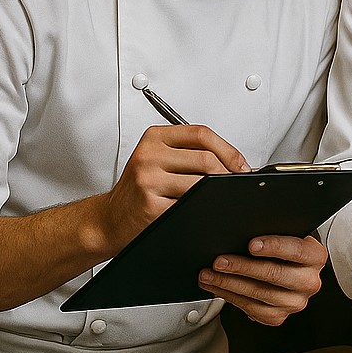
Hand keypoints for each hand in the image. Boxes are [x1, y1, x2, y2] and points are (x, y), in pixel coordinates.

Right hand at [97, 124, 248, 252]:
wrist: (110, 218)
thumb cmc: (139, 189)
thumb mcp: (158, 159)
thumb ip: (190, 153)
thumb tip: (235, 162)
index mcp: (154, 138)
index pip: (202, 134)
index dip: (229, 150)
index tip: (241, 165)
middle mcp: (149, 155)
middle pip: (206, 159)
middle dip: (229, 174)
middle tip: (235, 185)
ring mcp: (148, 179)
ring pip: (202, 183)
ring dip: (218, 193)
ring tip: (218, 197)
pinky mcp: (151, 204)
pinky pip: (190, 204)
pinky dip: (203, 208)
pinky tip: (201, 209)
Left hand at [201, 234, 326, 325]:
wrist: (288, 270)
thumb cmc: (283, 249)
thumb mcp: (285, 235)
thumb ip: (273, 232)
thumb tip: (242, 230)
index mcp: (315, 256)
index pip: (296, 250)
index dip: (273, 246)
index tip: (250, 244)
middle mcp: (309, 281)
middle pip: (274, 274)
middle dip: (242, 267)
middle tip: (219, 262)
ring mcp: (295, 302)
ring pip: (259, 294)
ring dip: (228, 284)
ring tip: (209, 275)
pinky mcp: (279, 316)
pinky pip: (252, 309)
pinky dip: (231, 297)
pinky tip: (217, 287)